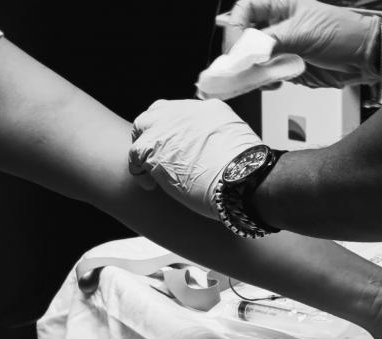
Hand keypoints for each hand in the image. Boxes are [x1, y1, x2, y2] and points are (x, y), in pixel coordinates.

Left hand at [129, 99, 261, 219]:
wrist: (242, 178)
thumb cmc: (247, 172)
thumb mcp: (239, 144)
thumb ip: (221, 139)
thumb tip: (217, 153)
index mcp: (209, 110)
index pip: (182, 113)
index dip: (175, 130)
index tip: (178, 147)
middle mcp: (185, 112)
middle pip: (158, 111)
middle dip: (154, 131)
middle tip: (157, 154)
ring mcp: (166, 126)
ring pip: (142, 127)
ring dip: (143, 147)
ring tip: (150, 169)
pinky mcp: (151, 146)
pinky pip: (134, 154)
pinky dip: (139, 171)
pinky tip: (150, 185)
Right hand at [226, 0, 379, 87]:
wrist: (365, 58)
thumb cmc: (344, 33)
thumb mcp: (304, 32)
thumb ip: (272, 41)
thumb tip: (248, 52)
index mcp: (280, 7)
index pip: (244, 10)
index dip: (235, 27)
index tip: (236, 47)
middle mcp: (276, 26)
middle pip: (243, 37)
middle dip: (240, 53)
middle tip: (240, 66)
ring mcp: (280, 47)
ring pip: (250, 59)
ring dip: (250, 70)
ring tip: (258, 76)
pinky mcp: (285, 66)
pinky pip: (263, 75)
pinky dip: (262, 81)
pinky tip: (273, 82)